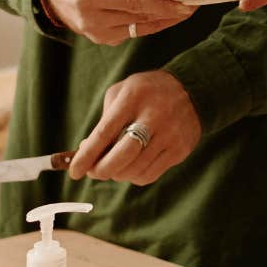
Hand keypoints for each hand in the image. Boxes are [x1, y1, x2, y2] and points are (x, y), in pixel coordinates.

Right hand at [40, 0, 192, 45]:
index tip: (188, 3)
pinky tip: (168, 11)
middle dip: (171, 10)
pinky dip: (152, 21)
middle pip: (142, 17)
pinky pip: (135, 30)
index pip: (134, 2)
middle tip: (197, 1)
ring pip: (142, 28)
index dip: (163, 4)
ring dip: (166, 18)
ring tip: (188, 6)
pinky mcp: (104, 39)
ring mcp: (98, 33)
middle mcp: (93, 19)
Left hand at [67, 70, 201, 184]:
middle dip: (101, 170)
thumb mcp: (122, 92)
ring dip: (117, 174)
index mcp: (133, 98)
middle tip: (93, 172)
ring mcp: (169, 135)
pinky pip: (149, 175)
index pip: (104, 133)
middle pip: (121, 157)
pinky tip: (132, 166)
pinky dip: (134, 177)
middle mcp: (153, 116)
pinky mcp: (180, 149)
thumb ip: (105, 119)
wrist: (191, 89)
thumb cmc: (146, 93)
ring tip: (114, 166)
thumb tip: (88, 152)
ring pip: (134, 171)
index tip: (74, 171)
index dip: (86, 156)